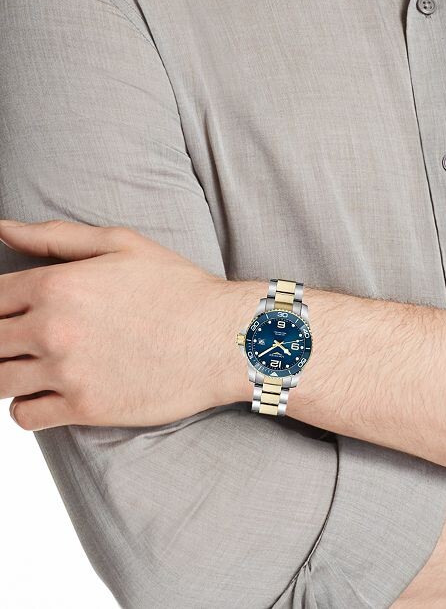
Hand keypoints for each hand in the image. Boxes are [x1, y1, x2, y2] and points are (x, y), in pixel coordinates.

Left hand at [0, 218, 248, 430]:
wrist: (223, 337)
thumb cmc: (178, 287)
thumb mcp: (121, 244)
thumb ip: (56, 236)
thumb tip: (2, 228)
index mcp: (58, 284)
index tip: (12, 311)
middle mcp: (54, 328)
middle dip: (0, 338)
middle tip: (23, 340)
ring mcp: (67, 371)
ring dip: (8, 371)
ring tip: (34, 363)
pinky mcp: (84, 408)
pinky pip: (23, 416)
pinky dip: (26, 406)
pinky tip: (48, 391)